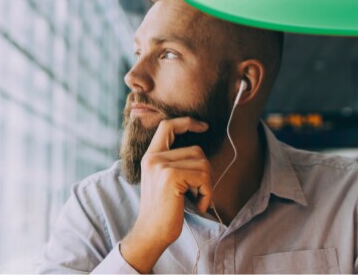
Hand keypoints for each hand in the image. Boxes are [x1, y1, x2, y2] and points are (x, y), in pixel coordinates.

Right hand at [120, 117, 212, 272]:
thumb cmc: (164, 211)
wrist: (151, 234)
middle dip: (205, 173)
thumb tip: (200, 152)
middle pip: (196, 149)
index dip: (187, 122)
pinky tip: (198, 206)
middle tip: (197, 193)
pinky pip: (203, 177)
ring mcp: (161, 165)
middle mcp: (153, 157)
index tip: (204, 126)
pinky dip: (207, 194)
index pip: (168, 126)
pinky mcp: (170, 176)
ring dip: (206, 185)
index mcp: (151, 156)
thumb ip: (175, 163)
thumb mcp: (165, 181)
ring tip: (196, 200)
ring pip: (203, 163)